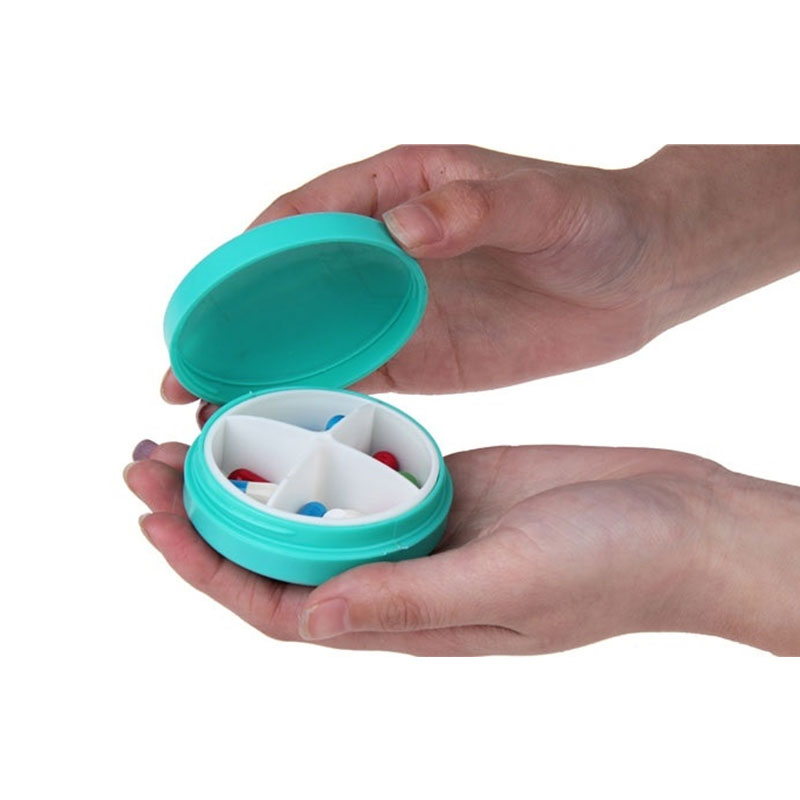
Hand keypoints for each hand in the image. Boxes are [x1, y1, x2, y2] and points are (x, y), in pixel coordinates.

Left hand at [122, 441, 799, 654]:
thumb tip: (307, 620)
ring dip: (249, 477)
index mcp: (406, 618)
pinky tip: (284, 413)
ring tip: (192, 432)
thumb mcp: (512, 584)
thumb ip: (410, 602)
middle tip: (141, 462)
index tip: (154, 518)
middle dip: (203, 515)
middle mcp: (399, 576)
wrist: (677, 521)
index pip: (280, 606)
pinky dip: (315, 446)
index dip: (208, 569)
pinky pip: (362, 467)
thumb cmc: (613, 566)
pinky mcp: (444, 484)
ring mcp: (419, 527)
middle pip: (277, 554)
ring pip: (310, 509)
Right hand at [162, 144, 669, 415]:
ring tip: (213, 416)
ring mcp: (400, 306)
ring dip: (263, 373)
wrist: (640, 273)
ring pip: (314, 338)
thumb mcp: (544, 204)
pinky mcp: (423, 354)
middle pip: (290, 286)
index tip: (209, 298)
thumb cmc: (594, 219)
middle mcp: (385, 249)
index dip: (250, 255)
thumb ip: (475, 209)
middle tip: (182, 376)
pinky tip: (281, 428)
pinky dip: (316, 398)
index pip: (304, 215)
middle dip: (235, 328)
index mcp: (399, 190)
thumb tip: (405, 229)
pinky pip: (357, 375)